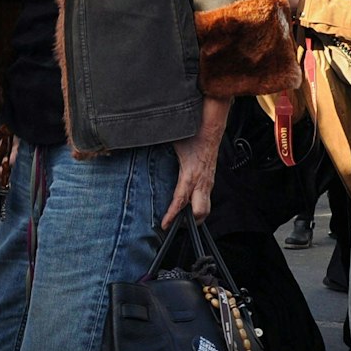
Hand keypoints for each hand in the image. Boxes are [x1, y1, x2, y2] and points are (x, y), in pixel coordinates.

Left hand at [162, 95, 229, 228]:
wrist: (212, 125)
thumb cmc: (193, 132)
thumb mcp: (172, 143)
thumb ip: (156, 148)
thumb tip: (138, 147)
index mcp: (190, 175)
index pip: (180, 201)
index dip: (172, 215)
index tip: (164, 225)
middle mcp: (202, 182)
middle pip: (201, 212)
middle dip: (190, 223)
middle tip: (175, 225)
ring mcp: (208, 182)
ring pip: (206, 207)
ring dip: (195, 214)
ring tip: (180, 218)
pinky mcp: (210, 179)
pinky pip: (205, 197)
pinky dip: (197, 203)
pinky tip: (188, 202)